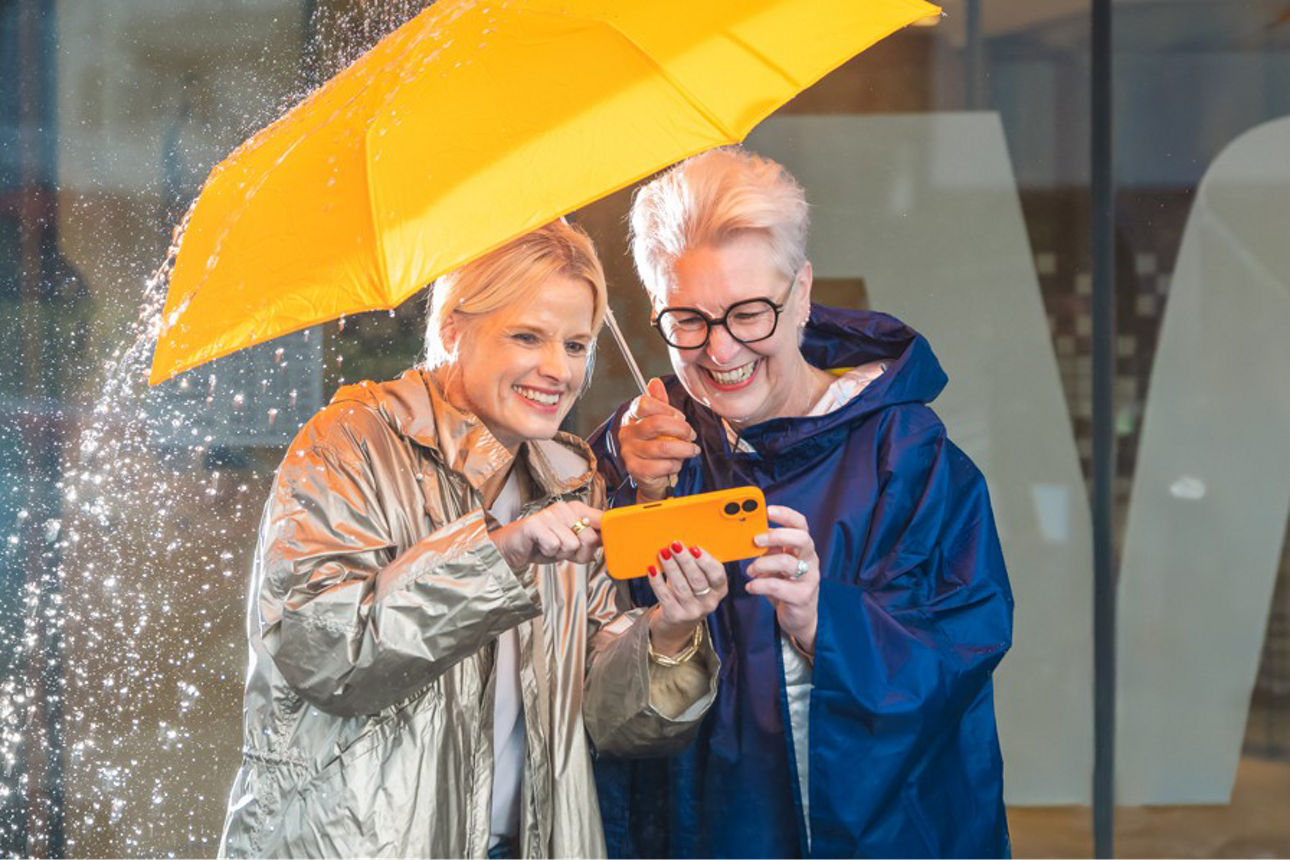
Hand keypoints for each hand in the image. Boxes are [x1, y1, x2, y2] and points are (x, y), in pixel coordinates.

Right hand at [489, 501, 602, 570]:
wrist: (513, 548)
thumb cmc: (542, 544)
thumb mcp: (571, 543)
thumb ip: (590, 540)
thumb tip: (610, 541)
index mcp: (577, 509)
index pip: (602, 519)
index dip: (607, 536)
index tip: (605, 544)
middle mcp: (564, 509)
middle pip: (590, 538)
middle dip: (579, 553)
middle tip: (563, 550)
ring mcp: (549, 514)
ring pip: (572, 545)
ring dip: (561, 553)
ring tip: (550, 547)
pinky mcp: (535, 524)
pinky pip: (554, 545)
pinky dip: (548, 552)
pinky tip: (541, 546)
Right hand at [619, 378, 700, 501]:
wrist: (650, 475)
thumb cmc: (656, 445)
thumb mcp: (658, 420)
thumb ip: (659, 403)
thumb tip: (655, 382)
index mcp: (631, 417)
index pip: (645, 404)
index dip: (667, 409)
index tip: (679, 417)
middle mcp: (627, 433)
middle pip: (656, 424)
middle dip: (681, 429)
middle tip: (691, 434)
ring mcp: (629, 451)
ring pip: (663, 447)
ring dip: (684, 449)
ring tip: (692, 449)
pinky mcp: (636, 469)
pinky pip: (662, 465)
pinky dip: (676, 465)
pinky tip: (678, 463)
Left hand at [646, 541, 727, 655]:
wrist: (676, 624)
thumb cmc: (688, 593)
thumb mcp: (697, 581)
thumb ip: (695, 565)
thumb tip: (681, 544)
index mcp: (719, 590)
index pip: (717, 575)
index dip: (706, 561)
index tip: (694, 547)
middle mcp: (709, 603)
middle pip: (697, 579)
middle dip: (685, 560)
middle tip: (675, 545)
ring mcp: (692, 612)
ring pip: (681, 586)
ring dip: (671, 567)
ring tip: (663, 553)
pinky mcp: (675, 616)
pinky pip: (665, 596)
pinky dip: (657, 582)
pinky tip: (652, 570)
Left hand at [746, 505, 819, 653]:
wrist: (799, 617)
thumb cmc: (785, 585)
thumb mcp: (776, 564)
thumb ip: (768, 550)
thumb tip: (746, 534)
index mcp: (802, 548)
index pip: (800, 524)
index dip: (786, 514)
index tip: (767, 510)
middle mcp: (810, 560)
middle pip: (801, 539)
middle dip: (777, 536)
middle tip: (756, 540)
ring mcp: (809, 579)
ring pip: (788, 563)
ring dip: (763, 564)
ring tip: (750, 570)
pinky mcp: (802, 597)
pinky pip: (779, 586)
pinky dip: (760, 585)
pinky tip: (750, 587)